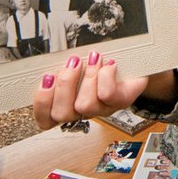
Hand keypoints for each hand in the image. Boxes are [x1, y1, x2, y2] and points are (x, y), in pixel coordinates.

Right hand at [33, 52, 147, 129]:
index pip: (45, 119)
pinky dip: (106, 76)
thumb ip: (59, 67)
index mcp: (68, 104)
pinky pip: (108, 95)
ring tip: (94, 59)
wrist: (135, 60)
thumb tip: (46, 61)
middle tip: (72, 64)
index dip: (42, 102)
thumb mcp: (76, 63)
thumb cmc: (101, 61)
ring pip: (84, 105)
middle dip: (64, 85)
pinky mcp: (122, 101)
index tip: (47, 78)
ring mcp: (103, 109)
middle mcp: (84, 111)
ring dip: (88, 77)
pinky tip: (109, 65)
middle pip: (62, 114)